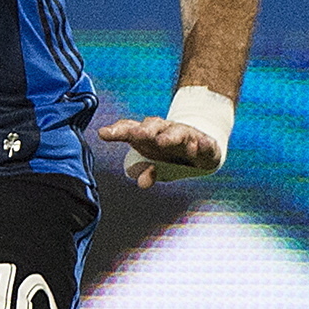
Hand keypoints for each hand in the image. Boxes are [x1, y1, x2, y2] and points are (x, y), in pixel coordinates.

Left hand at [97, 115, 223, 187]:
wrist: (202, 148)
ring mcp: (186, 134)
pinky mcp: (205, 142)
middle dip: (145, 130)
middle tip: (137, 134)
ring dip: (170, 136)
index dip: (117, 131)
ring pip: (178, 132)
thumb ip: (147, 172)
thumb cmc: (171, 154)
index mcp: (148, 135)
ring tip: (163, 142)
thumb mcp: (157, 166)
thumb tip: (142, 182)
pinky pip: (204, 142)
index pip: (130, 129)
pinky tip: (199, 145)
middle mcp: (165, 131)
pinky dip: (201, 143)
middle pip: (153, 126)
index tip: (103, 133)